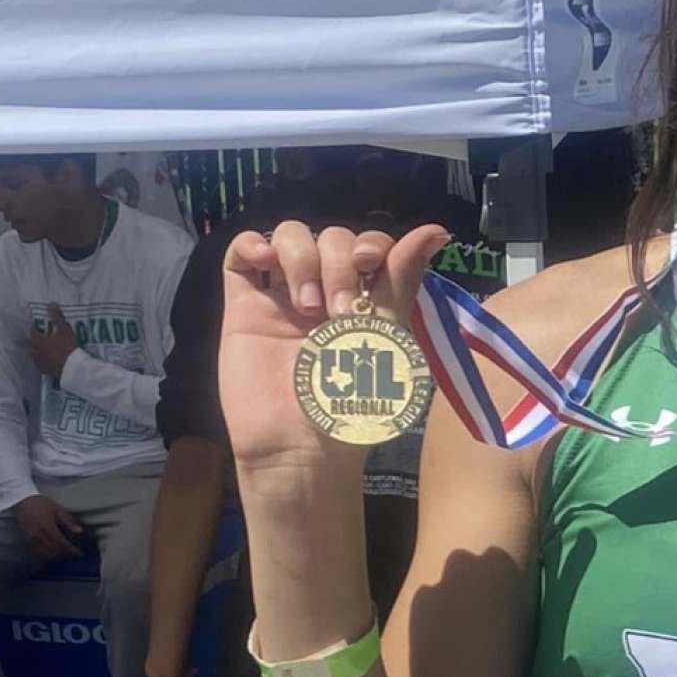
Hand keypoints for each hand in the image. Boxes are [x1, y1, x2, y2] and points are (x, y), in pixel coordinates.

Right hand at [12, 495, 83, 560]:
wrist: (23, 502)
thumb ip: (69, 522)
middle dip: (66, 555)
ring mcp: (32, 539)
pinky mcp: (27, 540)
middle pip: (55, 551)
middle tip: (74, 555)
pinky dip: (47, 555)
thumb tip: (80, 531)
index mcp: (48, 528)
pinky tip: (54, 553)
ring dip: (57, 557)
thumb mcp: (58, 510)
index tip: (79, 553)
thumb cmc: (41, 504)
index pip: (62, 544)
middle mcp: (39, 536)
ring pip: (46, 554)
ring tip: (66, 555)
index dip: (71, 551)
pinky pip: (38, 552)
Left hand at [27, 304, 78, 378]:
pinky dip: (45, 359)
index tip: (46, 326)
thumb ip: (57, 316)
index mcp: (36, 340)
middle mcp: (33, 350)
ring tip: (52, 348)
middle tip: (50, 336)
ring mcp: (37, 361)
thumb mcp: (64, 329)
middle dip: (40, 338)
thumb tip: (51, 303)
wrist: (71, 368)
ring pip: (37, 353)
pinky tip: (53, 359)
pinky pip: (42, 362)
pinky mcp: (43, 370)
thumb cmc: (66, 346)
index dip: (39, 326)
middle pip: (34, 342)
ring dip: (42, 349)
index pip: (33, 330)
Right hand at [219, 221, 449, 468]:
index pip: (368, 244)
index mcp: (367, 298)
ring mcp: (283, 297)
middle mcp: (326, 292)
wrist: (303, 446)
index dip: (371, 242)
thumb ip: (402, 279)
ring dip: (302, 257)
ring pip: (289, 237)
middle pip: (331, 237)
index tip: (370, 264)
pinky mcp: (244, 308)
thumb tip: (436, 231)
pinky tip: (265, 262)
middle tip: (339, 310)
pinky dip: (253, 244)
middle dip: (339, 262)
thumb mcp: (388, 335)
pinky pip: (240, 256)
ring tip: (306, 306)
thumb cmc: (355, 402)